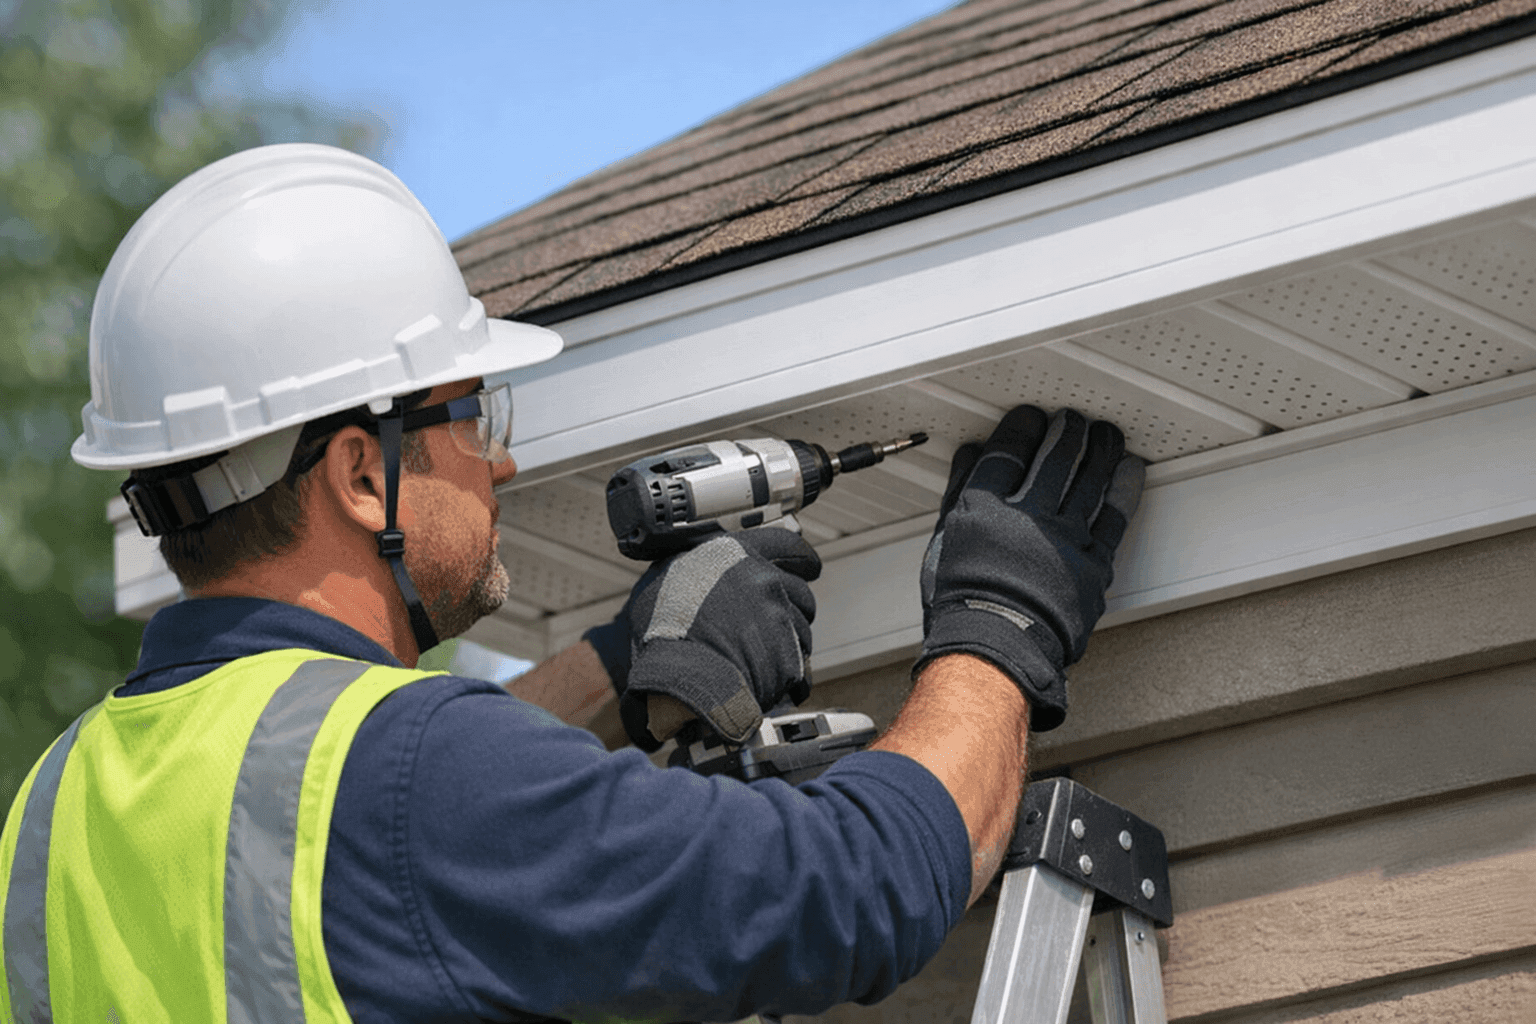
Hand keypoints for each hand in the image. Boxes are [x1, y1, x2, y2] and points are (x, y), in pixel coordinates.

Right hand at [586, 528, 821, 750]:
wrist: (668, 676)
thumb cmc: (656, 630)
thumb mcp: (668, 577)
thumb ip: (700, 569)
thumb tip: (709, 573)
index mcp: (732, 553)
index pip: (786, 544)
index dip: (802, 559)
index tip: (809, 568)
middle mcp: (761, 578)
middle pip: (799, 592)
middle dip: (793, 610)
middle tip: (773, 628)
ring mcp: (777, 615)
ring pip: (801, 630)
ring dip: (790, 644)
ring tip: (763, 662)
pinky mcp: (788, 653)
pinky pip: (799, 665)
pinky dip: (789, 676)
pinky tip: (769, 684)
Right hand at [915, 406, 1143, 730]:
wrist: (995, 651)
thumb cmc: (962, 605)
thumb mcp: (943, 542)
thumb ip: (958, 494)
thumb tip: (971, 457)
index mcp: (984, 508)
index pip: (1009, 452)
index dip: (1022, 428)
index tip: (1030, 417)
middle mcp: (1028, 516)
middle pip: (1055, 459)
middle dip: (1067, 432)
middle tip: (1074, 419)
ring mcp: (1064, 539)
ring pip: (1090, 480)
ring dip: (1100, 450)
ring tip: (1106, 434)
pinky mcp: (1092, 564)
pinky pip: (1114, 518)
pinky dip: (1124, 490)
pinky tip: (1130, 471)